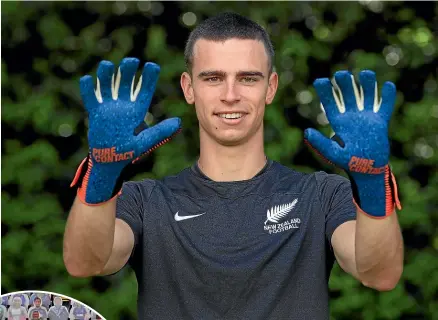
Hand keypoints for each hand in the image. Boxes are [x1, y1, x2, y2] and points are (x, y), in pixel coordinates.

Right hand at [71, 57, 180, 204]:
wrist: (109, 160)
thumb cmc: (128, 152)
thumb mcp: (145, 141)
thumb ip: (160, 132)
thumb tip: (178, 123)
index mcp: (136, 111)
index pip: (144, 91)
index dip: (149, 79)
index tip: (153, 65)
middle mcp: (123, 106)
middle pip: (126, 84)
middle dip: (128, 72)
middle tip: (132, 60)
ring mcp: (108, 107)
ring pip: (108, 87)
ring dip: (107, 76)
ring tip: (108, 65)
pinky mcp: (95, 113)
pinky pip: (90, 98)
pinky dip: (87, 89)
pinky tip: (87, 79)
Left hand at [304, 70, 400, 217]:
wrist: (367, 170)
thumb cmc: (348, 163)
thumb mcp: (333, 154)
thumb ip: (320, 143)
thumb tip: (306, 132)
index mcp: (338, 122)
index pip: (330, 103)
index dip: (325, 92)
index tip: (320, 80)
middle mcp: (351, 116)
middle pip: (348, 95)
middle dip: (345, 83)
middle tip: (341, 74)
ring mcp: (366, 117)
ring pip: (366, 96)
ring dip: (367, 84)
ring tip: (366, 74)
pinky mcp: (380, 122)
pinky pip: (384, 106)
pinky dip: (387, 97)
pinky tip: (388, 85)